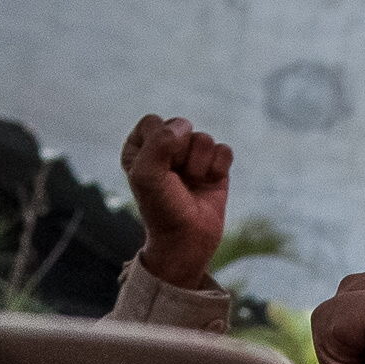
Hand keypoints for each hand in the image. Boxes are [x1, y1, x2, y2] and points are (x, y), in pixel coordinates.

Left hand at [119, 114, 231, 289]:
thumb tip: (185, 127)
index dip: (158, 143)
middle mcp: (166, 148)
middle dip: (181, 153)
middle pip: (181, 126)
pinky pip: (224, 150)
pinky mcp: (215, 167)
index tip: (157, 170)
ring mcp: (192, 157)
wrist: (186, 241)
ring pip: (204, 138)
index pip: (153, 122)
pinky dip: (219, 167)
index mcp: (141, 147)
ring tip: (192, 183)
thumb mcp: (146, 174)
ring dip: (199, 164)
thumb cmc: (161, 209)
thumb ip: (158, 142)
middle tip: (175, 180)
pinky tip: (209, 182)